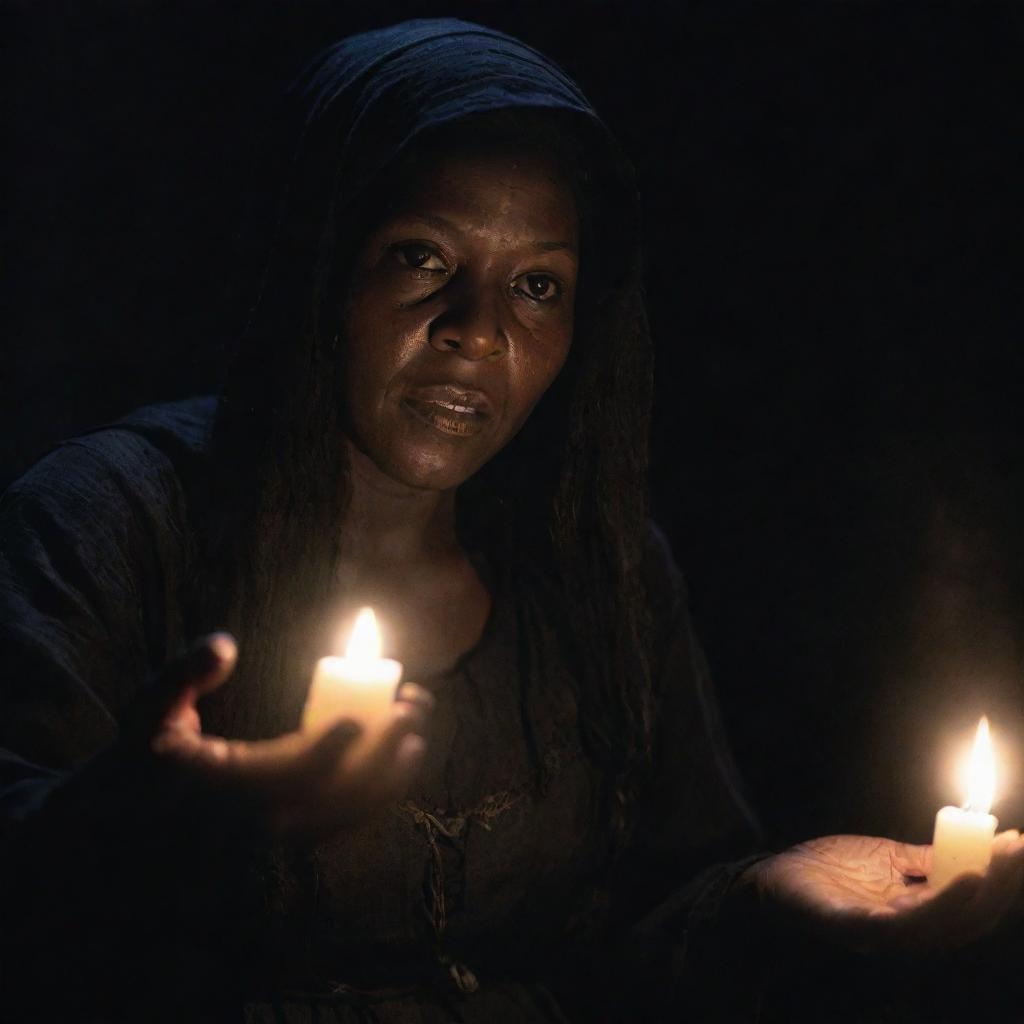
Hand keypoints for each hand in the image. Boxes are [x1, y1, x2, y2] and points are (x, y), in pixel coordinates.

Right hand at [132, 633, 430, 839]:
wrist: (136, 822)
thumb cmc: (146, 755)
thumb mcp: (147, 709)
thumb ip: (181, 674)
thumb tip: (224, 646)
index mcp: (224, 792)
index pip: (286, 779)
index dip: (327, 751)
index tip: (360, 718)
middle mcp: (256, 823)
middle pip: (334, 800)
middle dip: (381, 757)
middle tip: (411, 712)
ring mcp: (277, 839)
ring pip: (346, 819)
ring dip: (389, 780)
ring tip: (415, 738)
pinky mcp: (290, 841)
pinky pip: (342, 827)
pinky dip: (375, 799)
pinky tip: (397, 762)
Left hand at [749, 831, 1023, 953]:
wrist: (771, 877)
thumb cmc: (827, 870)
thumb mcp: (885, 858)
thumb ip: (923, 860)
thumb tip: (967, 850)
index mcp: (915, 914)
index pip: (969, 906)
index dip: (998, 880)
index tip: (1016, 843)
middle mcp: (905, 932)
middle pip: (965, 920)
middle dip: (997, 886)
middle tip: (1015, 850)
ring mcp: (879, 934)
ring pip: (941, 927)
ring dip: (972, 897)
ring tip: (992, 868)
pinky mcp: (852, 927)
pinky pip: (901, 925)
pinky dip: (935, 907)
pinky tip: (957, 883)